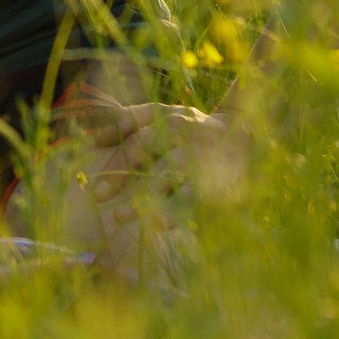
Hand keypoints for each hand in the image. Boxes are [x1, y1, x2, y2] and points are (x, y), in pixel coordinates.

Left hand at [6, 85, 244, 285]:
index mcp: (170, 121)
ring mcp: (204, 160)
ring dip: (150, 198)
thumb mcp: (161, 114)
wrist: (245, 134)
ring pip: (174, 178)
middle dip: (123, 176)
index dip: (115, 163)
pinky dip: (178, 211)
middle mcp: (187, 139)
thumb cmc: (190, 127)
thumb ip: (126, 121)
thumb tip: (93, 138)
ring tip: (124, 217)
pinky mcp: (221, 183)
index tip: (95, 189)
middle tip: (102, 202)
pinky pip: (196, 198)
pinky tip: (160, 224)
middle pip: (153, 157)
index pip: (137, 141)